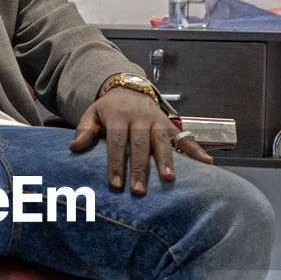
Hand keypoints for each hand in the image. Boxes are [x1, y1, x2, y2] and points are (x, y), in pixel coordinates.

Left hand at [69, 88, 212, 193]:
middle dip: (139, 169)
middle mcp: (140, 118)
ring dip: (166, 161)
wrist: (129, 89)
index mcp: (119, 116)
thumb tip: (74, 148)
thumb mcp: (92, 114)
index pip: (117, 143)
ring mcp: (158, 122)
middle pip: (140, 145)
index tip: (115, 184)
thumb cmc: (109, 109)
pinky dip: (196, 150)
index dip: (116, 164)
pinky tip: (207, 163)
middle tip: (138, 190)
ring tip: (169, 179)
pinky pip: (185, 138)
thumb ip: (84, 131)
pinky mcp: (171, 126)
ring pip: (162, 142)